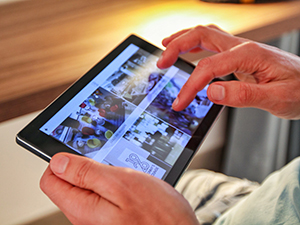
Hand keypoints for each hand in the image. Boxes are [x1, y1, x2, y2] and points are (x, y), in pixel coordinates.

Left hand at [40, 153, 198, 224]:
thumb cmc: (157, 215)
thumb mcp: (121, 184)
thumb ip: (86, 173)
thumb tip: (58, 162)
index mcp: (82, 208)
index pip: (51, 180)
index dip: (62, 160)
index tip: (81, 151)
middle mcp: (85, 216)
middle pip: (68, 182)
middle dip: (86, 166)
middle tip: (110, 162)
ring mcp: (98, 217)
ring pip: (87, 186)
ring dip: (102, 174)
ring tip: (123, 173)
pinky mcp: (111, 215)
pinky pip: (102, 194)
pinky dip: (112, 182)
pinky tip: (129, 183)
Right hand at [157, 25, 299, 119]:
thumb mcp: (276, 98)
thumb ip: (243, 94)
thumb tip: (212, 92)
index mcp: (249, 54)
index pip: (208, 67)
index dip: (190, 86)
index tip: (180, 102)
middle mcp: (242, 47)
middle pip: (201, 35)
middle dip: (177, 46)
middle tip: (161, 61)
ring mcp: (241, 49)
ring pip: (205, 35)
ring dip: (183, 40)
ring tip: (166, 49)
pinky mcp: (240, 56)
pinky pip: (212, 44)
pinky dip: (195, 46)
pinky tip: (189, 53)